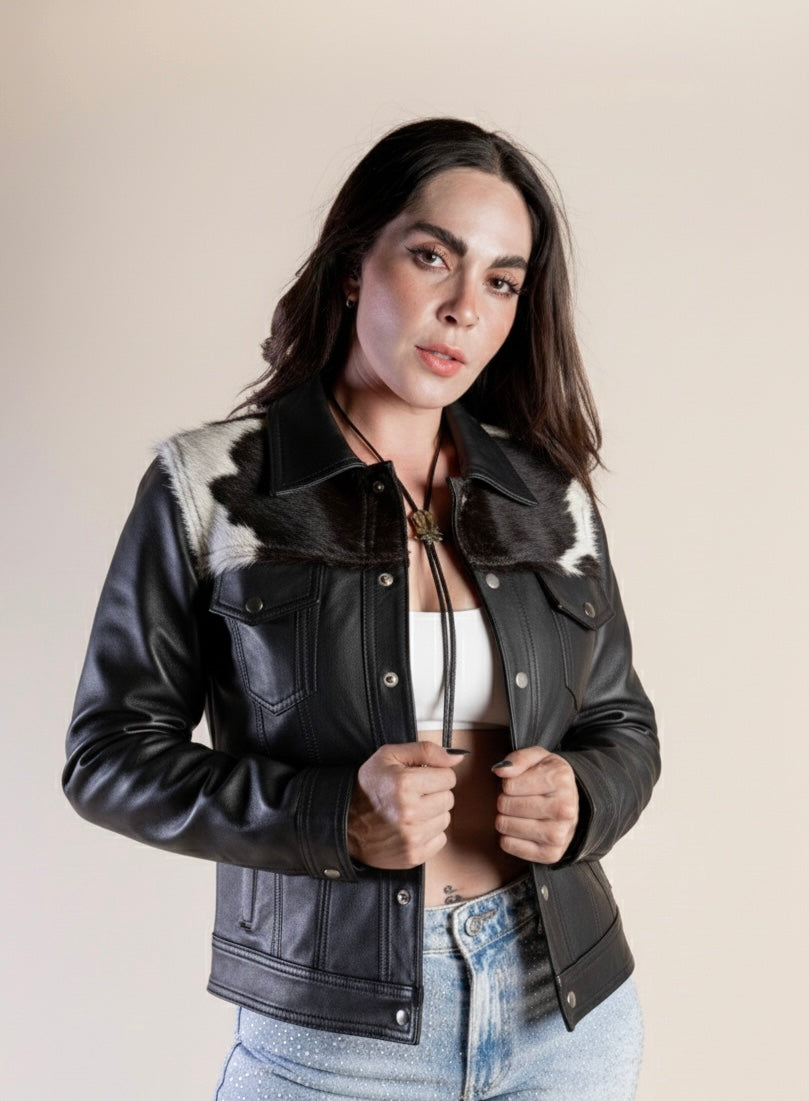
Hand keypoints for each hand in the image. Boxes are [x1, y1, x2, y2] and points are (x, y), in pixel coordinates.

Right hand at [347, 742, 465, 868]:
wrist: (345, 822)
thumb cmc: (366, 788)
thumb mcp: (389, 756)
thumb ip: (426, 751)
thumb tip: (457, 757)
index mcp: (404, 784)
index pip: (448, 777)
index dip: (434, 775)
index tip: (420, 778)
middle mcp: (409, 812)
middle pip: (448, 799)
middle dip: (434, 794)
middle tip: (413, 795)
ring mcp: (412, 837)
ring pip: (445, 819)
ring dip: (432, 814)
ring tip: (410, 811)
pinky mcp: (413, 855)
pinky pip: (440, 840)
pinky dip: (428, 833)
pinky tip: (411, 827)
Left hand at [491, 747, 578, 864]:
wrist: (570, 805)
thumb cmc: (549, 778)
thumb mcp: (538, 758)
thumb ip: (518, 758)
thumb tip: (501, 771)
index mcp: (561, 780)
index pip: (509, 785)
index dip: (508, 784)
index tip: (520, 784)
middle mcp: (564, 809)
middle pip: (506, 805)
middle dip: (505, 801)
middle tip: (517, 800)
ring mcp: (559, 834)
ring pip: (506, 826)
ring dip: (505, 819)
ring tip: (518, 814)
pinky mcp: (551, 854)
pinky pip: (509, 845)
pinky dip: (507, 837)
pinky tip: (519, 829)